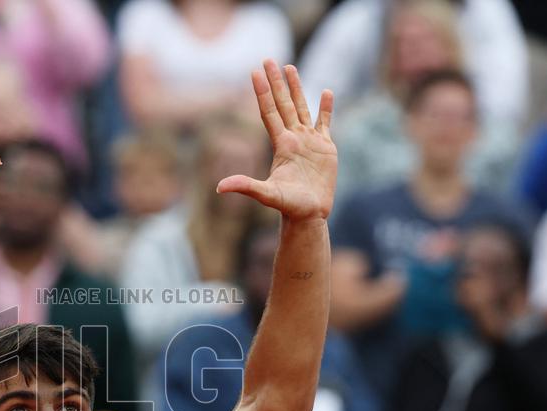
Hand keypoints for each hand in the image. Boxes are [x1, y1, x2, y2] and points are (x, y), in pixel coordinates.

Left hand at [218, 60, 336, 221]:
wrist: (309, 215)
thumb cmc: (288, 207)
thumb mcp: (266, 195)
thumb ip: (245, 187)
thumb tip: (219, 187)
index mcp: (281, 145)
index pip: (268, 112)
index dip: (262, 92)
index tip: (255, 72)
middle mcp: (293, 139)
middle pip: (283, 104)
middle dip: (276, 82)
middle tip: (269, 59)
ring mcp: (309, 142)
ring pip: (302, 108)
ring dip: (296, 88)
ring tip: (290, 68)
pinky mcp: (326, 148)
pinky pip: (325, 122)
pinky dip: (326, 108)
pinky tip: (326, 92)